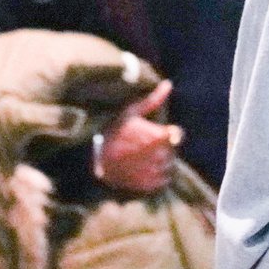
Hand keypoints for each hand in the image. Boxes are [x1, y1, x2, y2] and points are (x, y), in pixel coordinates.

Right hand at [95, 79, 179, 194]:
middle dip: (164, 148)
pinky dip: (156, 176)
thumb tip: (168, 83)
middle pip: (172, 151)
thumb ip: (152, 100)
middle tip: (145, 145)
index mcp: (156, 136)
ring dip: (161, 162)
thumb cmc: (113, 131)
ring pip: (168, 166)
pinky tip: (143, 168)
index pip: (177, 135)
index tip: (160, 133)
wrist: (91, 158)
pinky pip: (162, 181)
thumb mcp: (130, 112)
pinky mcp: (147, 185)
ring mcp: (152, 171)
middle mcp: (158, 155)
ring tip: (143, 157)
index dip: (171, 133)